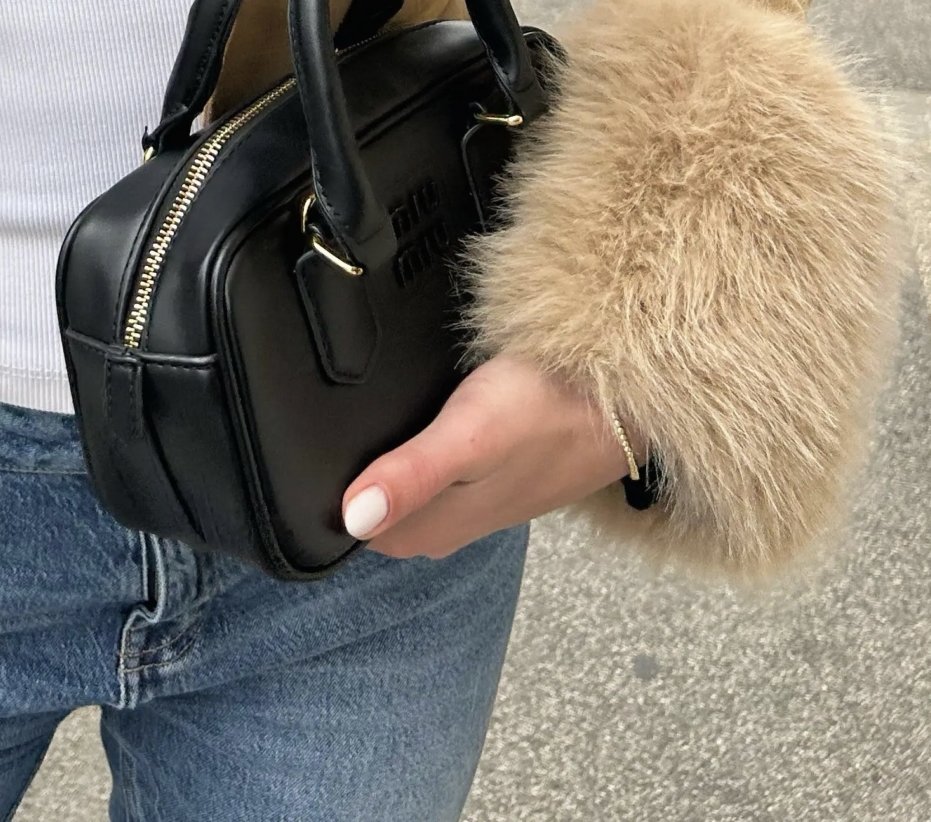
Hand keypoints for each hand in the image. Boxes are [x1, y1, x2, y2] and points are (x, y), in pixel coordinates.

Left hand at [340, 352, 633, 558]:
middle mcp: (462, 517)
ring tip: (360, 433)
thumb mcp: (471, 434)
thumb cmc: (548, 407)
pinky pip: (455, 473)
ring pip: (424, 495)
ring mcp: (489, 493)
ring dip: (395, 473)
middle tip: (317, 440)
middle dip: (357, 489)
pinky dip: (431, 456)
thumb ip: (412, 475)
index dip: (332, 507)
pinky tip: (424, 426)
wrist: (632, 397)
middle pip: (392, 516)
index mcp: (444, 522)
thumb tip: (350, 520)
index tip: (298, 469)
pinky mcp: (510, 466)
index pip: (365, 534)